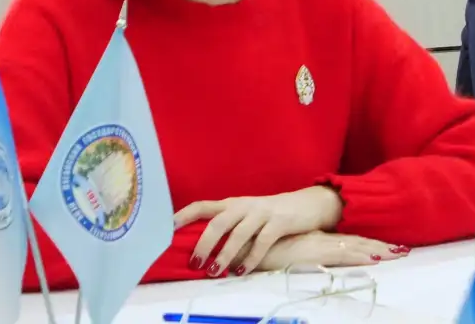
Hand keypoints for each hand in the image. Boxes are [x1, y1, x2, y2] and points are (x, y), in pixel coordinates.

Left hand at [176, 186, 343, 276]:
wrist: (308, 204)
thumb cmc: (271, 214)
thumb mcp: (247, 215)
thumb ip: (228, 226)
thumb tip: (201, 251)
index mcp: (232, 203)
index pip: (202, 206)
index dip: (183, 216)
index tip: (165, 230)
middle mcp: (244, 205)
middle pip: (218, 222)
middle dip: (203, 244)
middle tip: (194, 263)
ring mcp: (262, 213)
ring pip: (238, 233)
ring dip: (225, 254)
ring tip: (215, 272)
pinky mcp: (280, 222)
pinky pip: (262, 242)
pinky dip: (251, 258)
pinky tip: (243, 271)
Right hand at [256, 231, 407, 271]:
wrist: (247, 244)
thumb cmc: (265, 248)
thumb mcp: (290, 247)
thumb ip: (304, 247)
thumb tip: (317, 251)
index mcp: (320, 239)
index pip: (351, 241)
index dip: (371, 244)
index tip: (390, 246)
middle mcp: (324, 240)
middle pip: (359, 243)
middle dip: (381, 247)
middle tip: (403, 250)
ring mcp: (320, 246)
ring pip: (356, 248)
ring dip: (378, 250)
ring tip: (398, 254)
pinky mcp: (313, 253)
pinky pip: (341, 255)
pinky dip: (359, 256)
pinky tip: (374, 259)